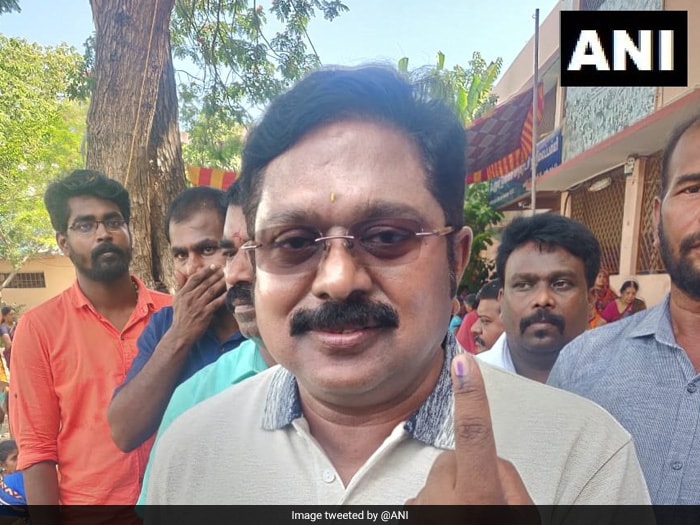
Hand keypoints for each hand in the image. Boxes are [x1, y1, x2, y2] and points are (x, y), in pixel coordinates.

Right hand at [170, 264, 226, 342]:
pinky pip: (216, 303)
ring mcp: (198, 305)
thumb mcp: (176, 299)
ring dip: (220, 283)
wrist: (180, 334)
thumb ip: (180, 285)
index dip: (205, 271)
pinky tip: (229, 292)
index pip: (195, 278)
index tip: (213, 266)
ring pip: (211, 291)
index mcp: (183, 293)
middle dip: (215, 275)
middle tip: (224, 269)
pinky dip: (223, 297)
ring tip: (227, 277)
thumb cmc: (180, 316)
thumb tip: (179, 271)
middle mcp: (190, 297)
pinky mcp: (205, 314)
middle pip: (205, 283)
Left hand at [406, 353, 534, 506]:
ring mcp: (423, 505)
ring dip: (457, 490)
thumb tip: (493, 462)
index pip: (474, 434)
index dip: (470, 395)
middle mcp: (444, 499)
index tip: (463, 361)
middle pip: (459, 457)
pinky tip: (454, 518)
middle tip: (492, 503)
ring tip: (473, 515)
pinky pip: (429, 493)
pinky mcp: (411, 513)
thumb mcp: (520, 517)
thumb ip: (511, 484)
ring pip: (443, 475)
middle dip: (477, 471)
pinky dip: (441, 502)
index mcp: (478, 499)